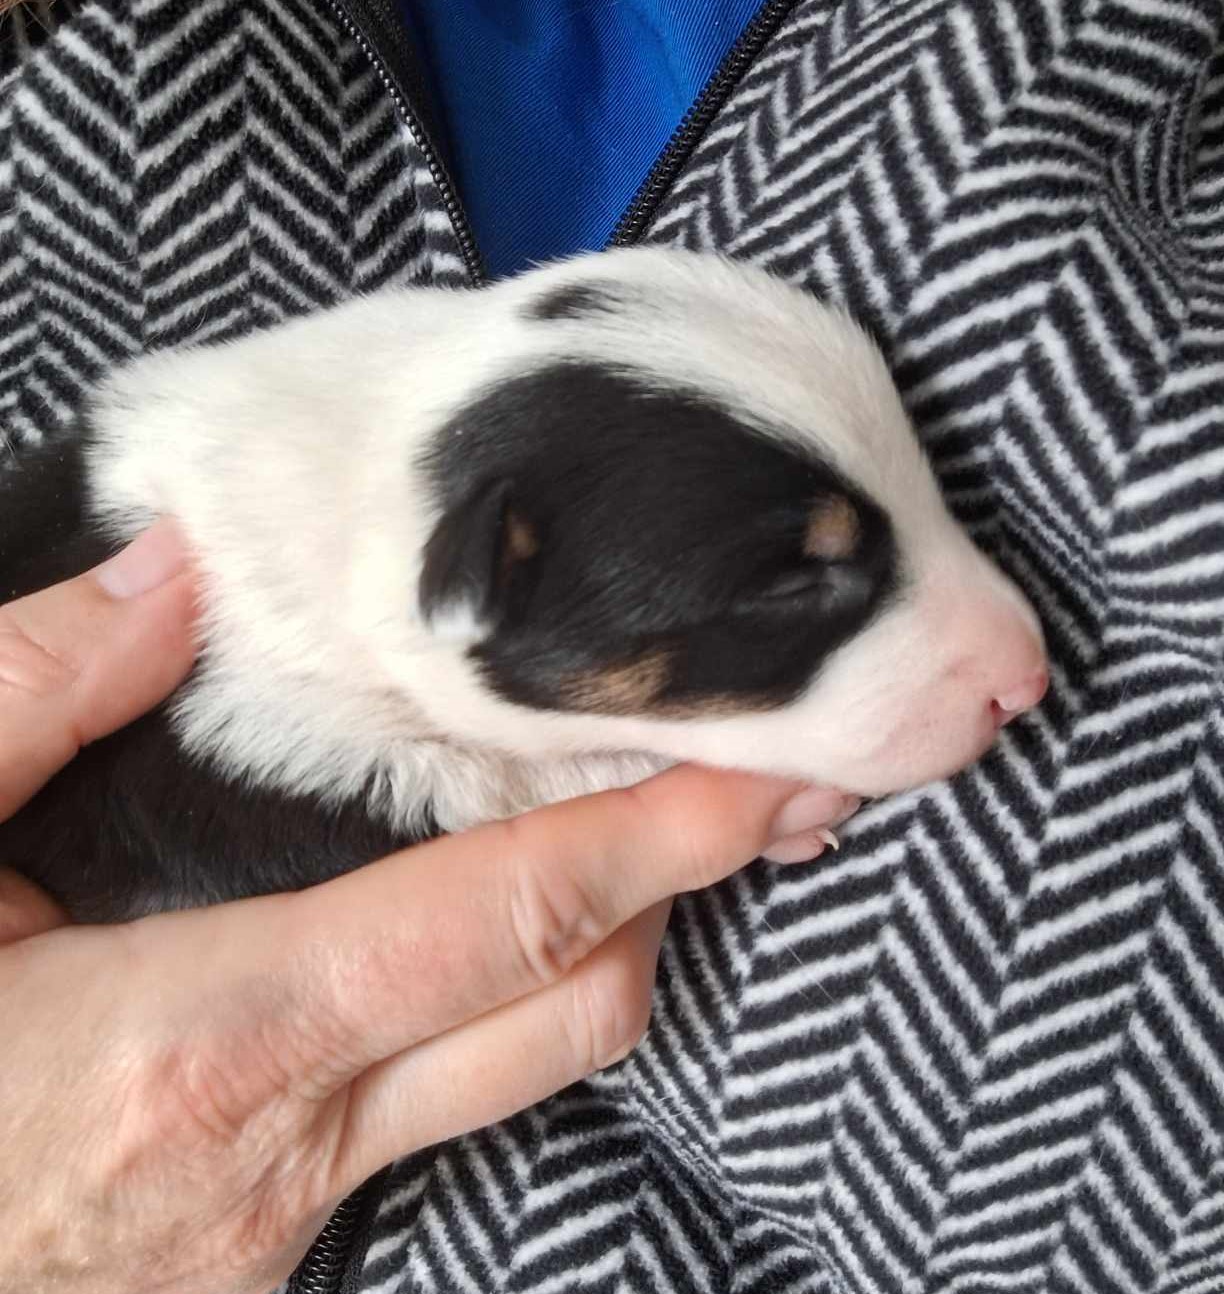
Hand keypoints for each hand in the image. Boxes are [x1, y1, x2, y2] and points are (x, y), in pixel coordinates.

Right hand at [0, 521, 852, 1293]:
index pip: (503, 918)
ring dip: (600, 941)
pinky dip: (503, 1002)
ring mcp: (290, 1218)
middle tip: (747, 781)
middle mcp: (287, 1146)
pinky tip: (477, 927)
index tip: (760, 774)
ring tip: (635, 828)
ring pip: (529, 1066)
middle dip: (680, 889)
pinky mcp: (269, 1241)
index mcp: (204, 1038)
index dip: (655, 839)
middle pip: (573, 1004)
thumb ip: (22, 697)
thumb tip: (164, 580)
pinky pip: (446, 1106)